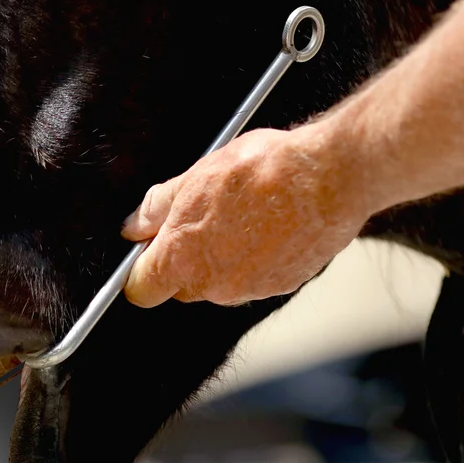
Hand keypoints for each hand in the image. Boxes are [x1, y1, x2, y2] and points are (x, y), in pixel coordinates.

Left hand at [122, 124, 371, 307]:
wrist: (329, 176)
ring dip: (225, 256)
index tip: (149, 250)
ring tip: (246, 214)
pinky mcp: (282, 285)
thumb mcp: (196, 177)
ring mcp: (249, 290)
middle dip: (185, 258)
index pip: (142, 289)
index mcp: (181, 262)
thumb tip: (134, 226)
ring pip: (221, 281)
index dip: (141, 269)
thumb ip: (158, 208)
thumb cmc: (262, 172)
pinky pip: (257, 277)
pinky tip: (272, 224)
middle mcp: (212, 286)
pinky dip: (259, 257)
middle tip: (204, 217)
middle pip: (182, 285)